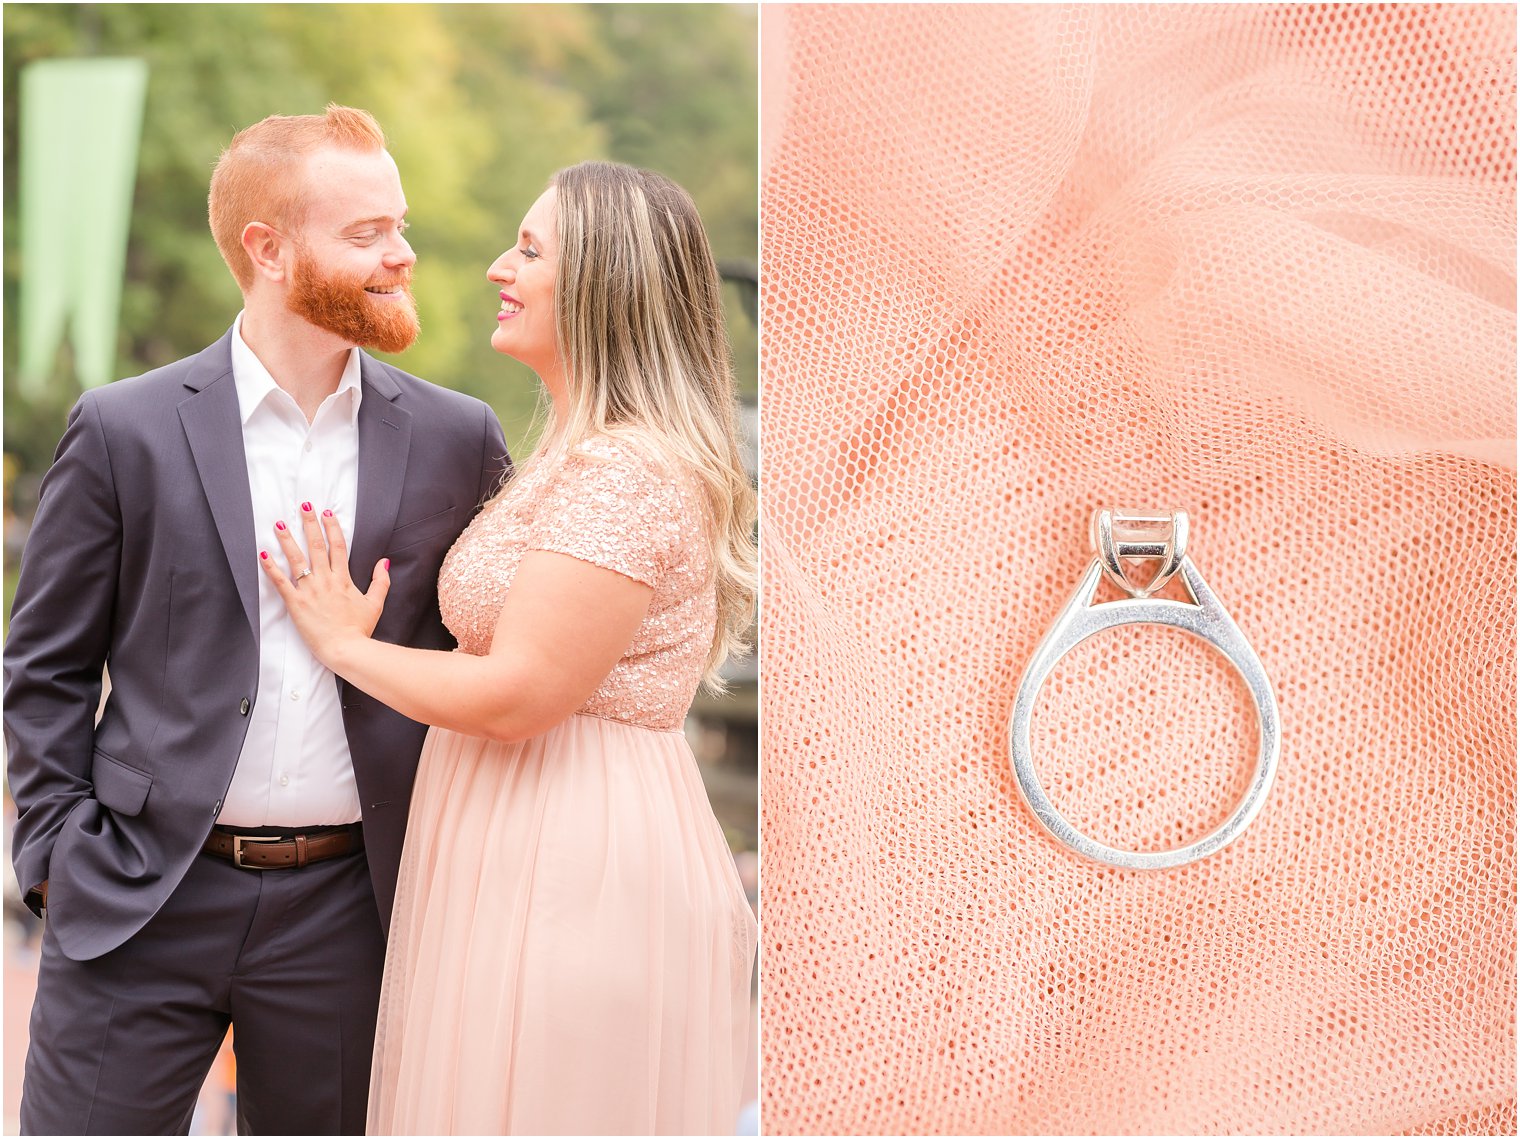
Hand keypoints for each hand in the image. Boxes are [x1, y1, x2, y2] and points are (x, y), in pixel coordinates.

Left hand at [259, 505, 390, 667]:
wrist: (346, 649)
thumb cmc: (360, 629)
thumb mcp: (375, 603)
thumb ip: (380, 581)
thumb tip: (384, 562)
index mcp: (343, 579)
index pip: (338, 547)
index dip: (332, 528)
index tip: (327, 514)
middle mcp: (326, 580)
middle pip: (316, 546)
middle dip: (310, 524)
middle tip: (304, 507)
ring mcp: (310, 590)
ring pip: (296, 559)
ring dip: (287, 539)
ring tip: (279, 524)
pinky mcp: (296, 603)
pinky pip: (280, 582)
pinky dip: (271, 567)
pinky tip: (263, 554)